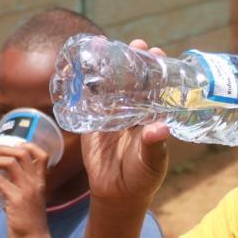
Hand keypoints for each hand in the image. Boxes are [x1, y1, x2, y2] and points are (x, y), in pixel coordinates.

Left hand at [0, 143, 51, 237]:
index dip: (27, 145)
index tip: (11, 145)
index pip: (42, 155)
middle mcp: (35, 182)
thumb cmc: (31, 224)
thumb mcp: (31, 202)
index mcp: (41, 182)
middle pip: (22, 153)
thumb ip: (19, 192)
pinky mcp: (16, 199)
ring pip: (9, 163)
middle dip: (2, 148)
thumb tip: (0, 187)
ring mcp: (26, 190)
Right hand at [81, 40, 169, 201]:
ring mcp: (112, 114)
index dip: (157, 68)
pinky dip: (82, 83)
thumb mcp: (152, 163)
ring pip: (110, 85)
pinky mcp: (91, 121)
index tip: (157, 52)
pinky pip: (87, 99)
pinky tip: (78, 65)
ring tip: (106, 44)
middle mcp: (133, 110)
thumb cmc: (142, 177)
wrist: (115, 194)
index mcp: (151, 115)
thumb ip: (154, 146)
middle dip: (134, 59)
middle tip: (136, 44)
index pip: (156, 86)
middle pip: (134, 79)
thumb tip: (159, 128)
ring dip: (108, 65)